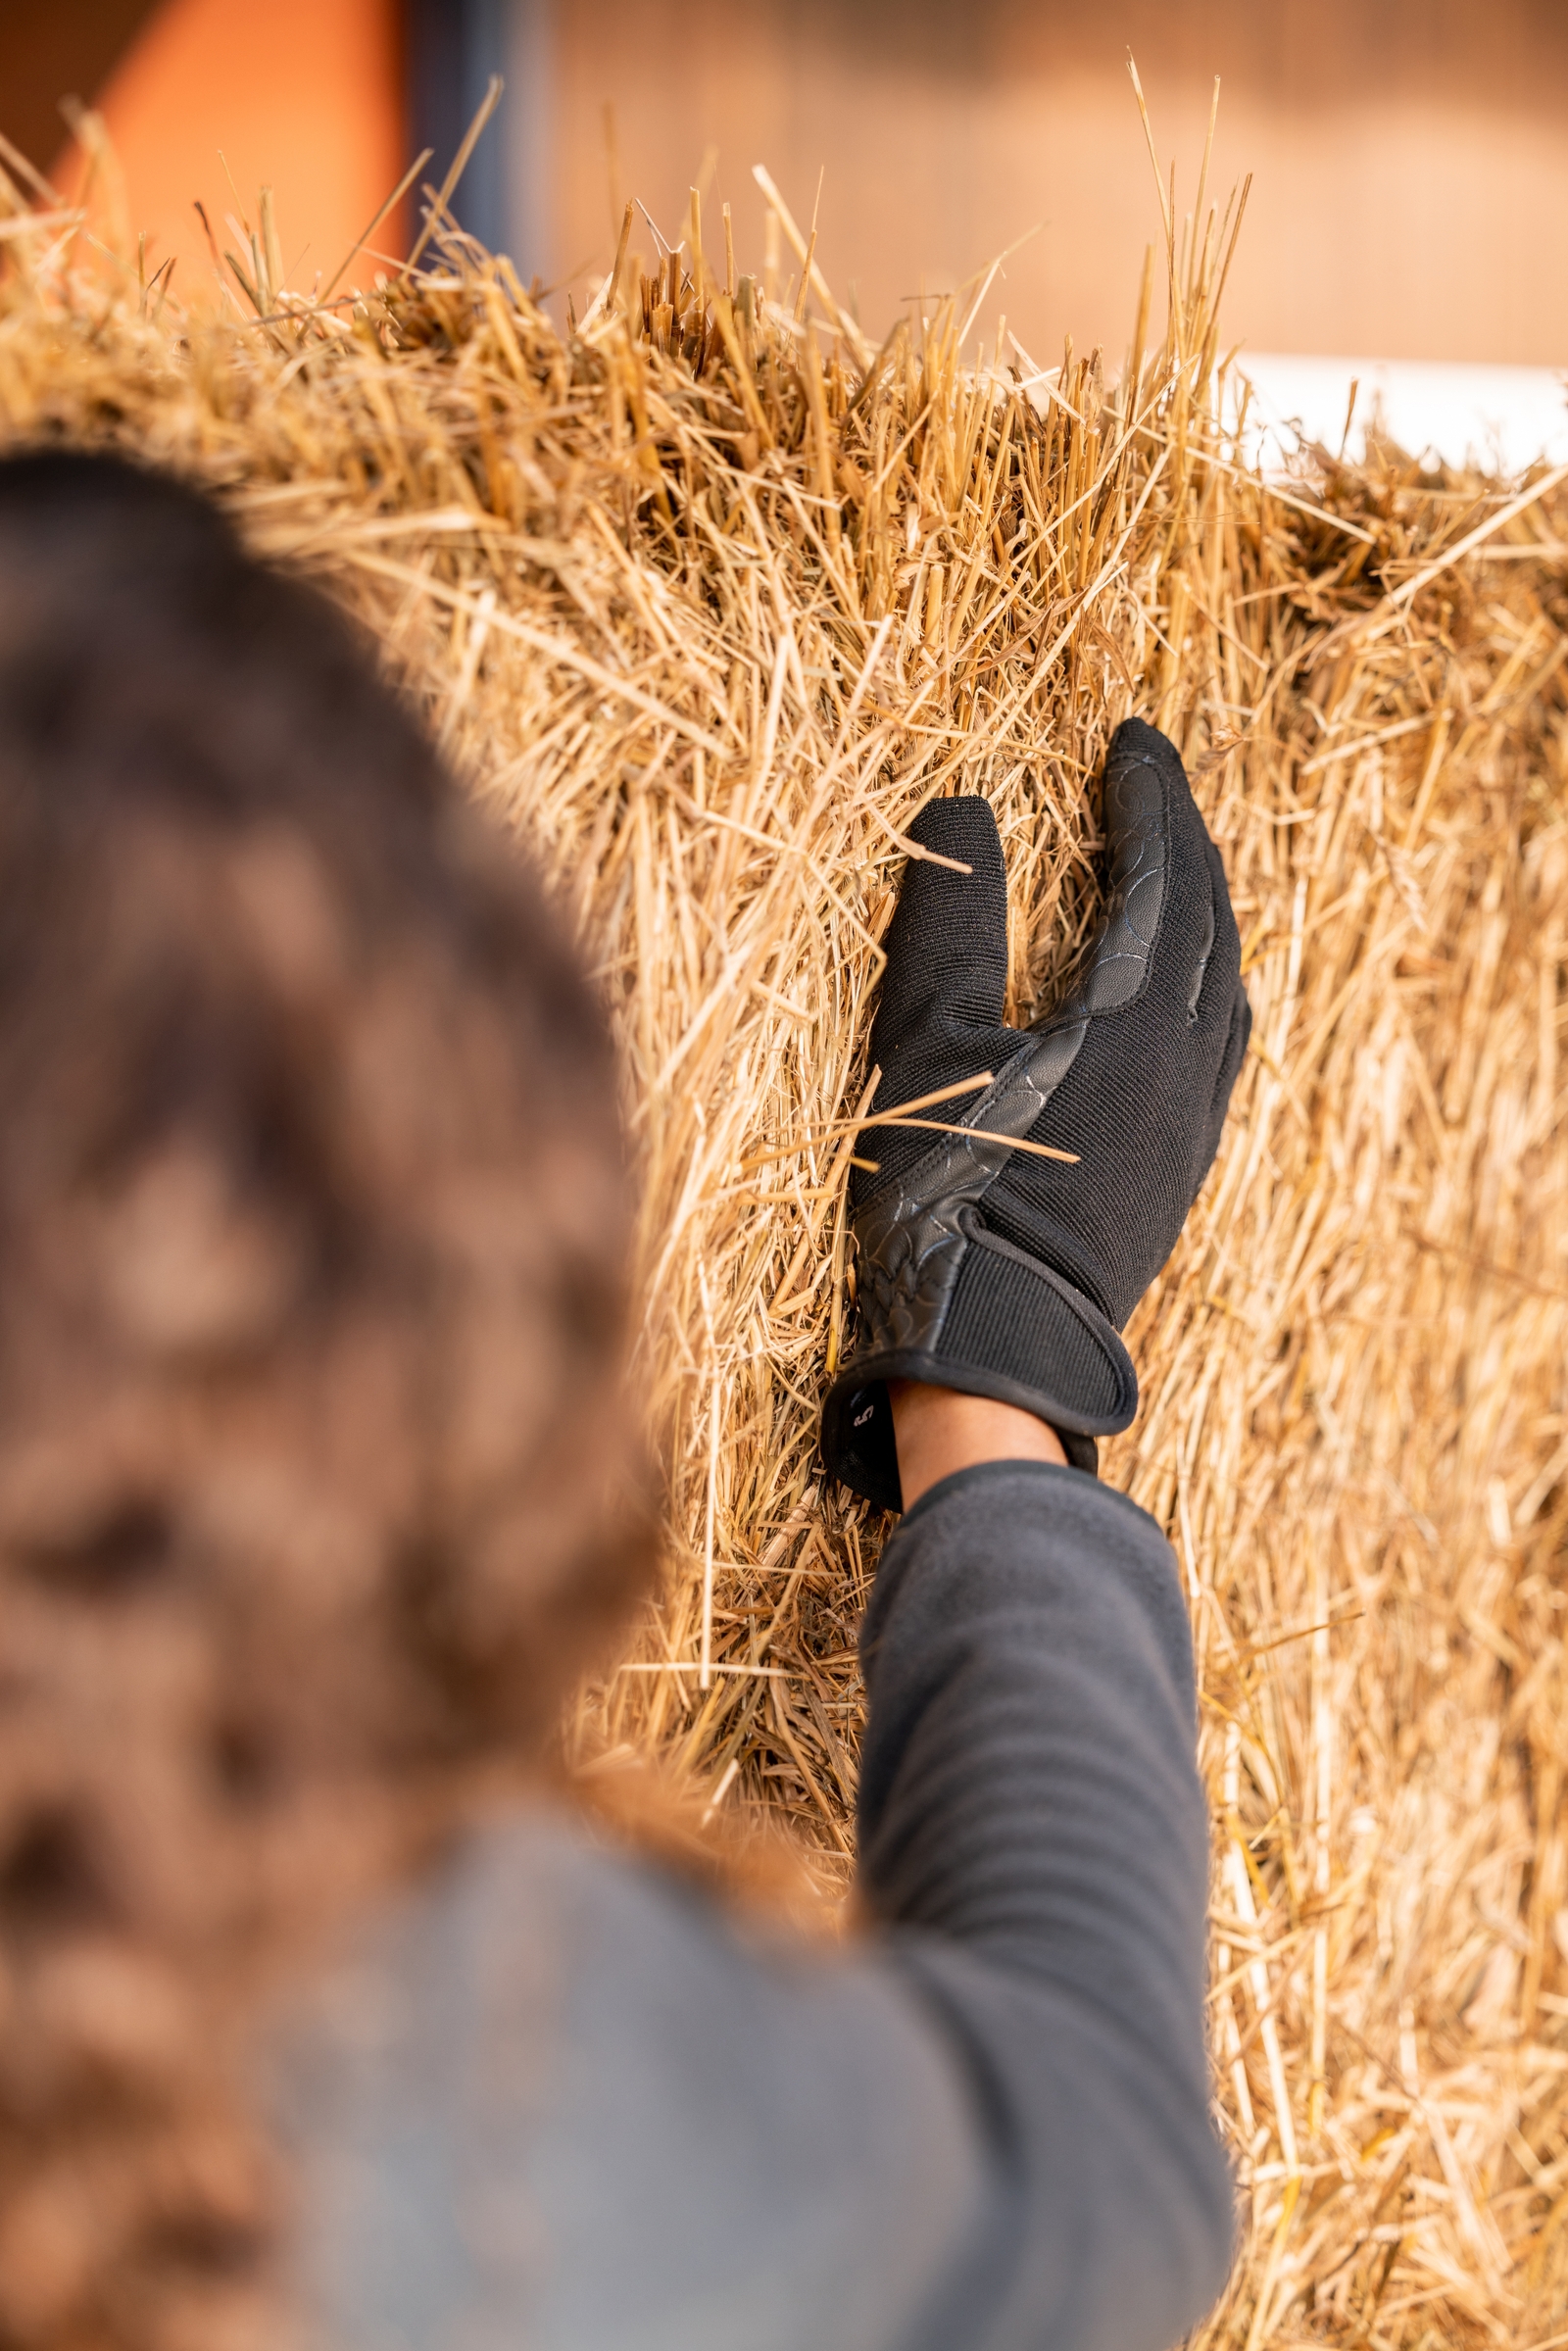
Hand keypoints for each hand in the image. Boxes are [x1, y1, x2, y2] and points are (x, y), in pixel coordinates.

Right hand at [822, 717, 1249, 1509]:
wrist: (995, 1345)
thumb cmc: (947, 1196)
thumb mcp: (925, 1043)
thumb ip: (949, 920)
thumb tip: (970, 810)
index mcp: (1131, 1022)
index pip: (1162, 877)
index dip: (1148, 799)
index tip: (1130, 741)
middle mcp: (1185, 1065)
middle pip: (1213, 922)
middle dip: (1186, 841)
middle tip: (1152, 782)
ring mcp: (1192, 1122)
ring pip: (1227, 986)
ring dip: (1207, 910)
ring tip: (1172, 865)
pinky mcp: (1182, 1167)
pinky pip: (1222, 1044)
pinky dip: (1209, 981)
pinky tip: (1181, 986)